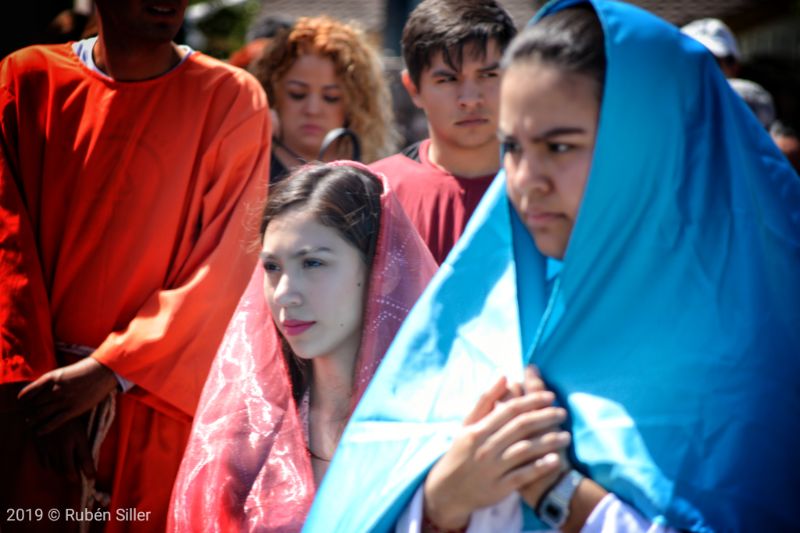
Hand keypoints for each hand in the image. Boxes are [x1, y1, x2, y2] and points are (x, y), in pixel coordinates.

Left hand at [18, 357, 117, 434]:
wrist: (103, 372)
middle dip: (27, 412)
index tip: (21, 405)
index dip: (22, 401)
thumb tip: (42, 392)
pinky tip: (38, 432)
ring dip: (32, 421)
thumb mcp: (64, 372)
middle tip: (24, 416)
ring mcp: (63, 400)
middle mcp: (54, 390)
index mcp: (50, 378)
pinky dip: (44, 428)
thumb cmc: (85, 370)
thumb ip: (52, 382)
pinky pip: (54, 422)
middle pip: (33, 405)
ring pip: (40, 414)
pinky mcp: (73, 410)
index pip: (28, 393)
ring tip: (29, 425)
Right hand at [33, 415, 96, 481]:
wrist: (48, 410)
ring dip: (64, 473)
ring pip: (57, 470)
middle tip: (79, 477)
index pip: (85, 460)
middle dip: (75, 478)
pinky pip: (46, 465)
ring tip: (69, 469)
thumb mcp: (82, 431)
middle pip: (69, 471)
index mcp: (78, 438)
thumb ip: (86, 450)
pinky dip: (52, 467)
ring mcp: (50, 448)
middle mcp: (64, 446)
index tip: (92, 477)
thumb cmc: (70, 421)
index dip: (89, 473)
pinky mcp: (40, 448)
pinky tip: (57, 463)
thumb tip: (91, 469)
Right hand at [422, 374, 569, 530]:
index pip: (509, 410)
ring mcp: (492, 468)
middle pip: (520, 427)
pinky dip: (539, 467)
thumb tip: (504, 376)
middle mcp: (485, 447)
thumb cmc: (461, 451)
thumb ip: (485, 401)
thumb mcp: (467, 424)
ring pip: (524, 450)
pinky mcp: (499, 488)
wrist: (448, 489)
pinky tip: (555, 460)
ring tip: (566, 436)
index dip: (531, 401)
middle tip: (562, 413)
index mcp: (478, 429)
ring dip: (548, 441)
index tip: (550, 397)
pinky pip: (523, 476)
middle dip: (545, 418)